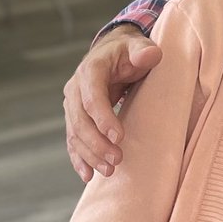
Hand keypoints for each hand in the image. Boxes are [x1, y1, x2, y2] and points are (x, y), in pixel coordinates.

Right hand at [64, 27, 162, 181]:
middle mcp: (75, 89)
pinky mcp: (76, 118)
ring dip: (89, 154)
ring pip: (75, 134)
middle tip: (117, 159)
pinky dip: (79, 158)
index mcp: (90, 70)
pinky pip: (73, 140)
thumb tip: (149, 55)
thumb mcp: (138, 46)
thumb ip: (144, 50)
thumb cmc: (129, 52)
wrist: (114, 53)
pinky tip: (88, 175)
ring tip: (109, 170)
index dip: (102, 118)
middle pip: (80, 120)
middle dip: (96, 142)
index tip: (117, 137)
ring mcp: (73, 105)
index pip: (92, 97)